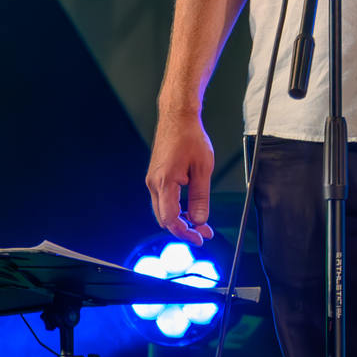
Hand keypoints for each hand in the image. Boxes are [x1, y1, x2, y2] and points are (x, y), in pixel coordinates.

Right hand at [146, 111, 215, 244]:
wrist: (177, 118)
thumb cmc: (190, 138)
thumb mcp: (203, 168)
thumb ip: (200, 197)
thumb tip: (200, 219)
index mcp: (164, 183)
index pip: (170, 219)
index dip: (185, 232)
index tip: (200, 238)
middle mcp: (153, 184)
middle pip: (164, 218)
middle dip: (184, 229)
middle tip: (203, 232)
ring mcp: (153, 180)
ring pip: (163, 210)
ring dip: (180, 219)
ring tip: (200, 222)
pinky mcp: (156, 176)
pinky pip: (163, 199)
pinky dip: (176, 208)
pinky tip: (190, 208)